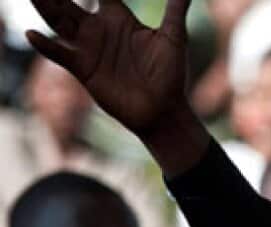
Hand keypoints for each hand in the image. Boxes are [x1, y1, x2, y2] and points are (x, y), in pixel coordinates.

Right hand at [27, 0, 208, 174]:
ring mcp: (88, 49)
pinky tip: (32, 34)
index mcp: (119, 18)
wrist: (164, 110)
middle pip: (69, 2)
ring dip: (45, 7)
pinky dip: (46, 45)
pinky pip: (61, 54)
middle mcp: (99, 30)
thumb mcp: (174, 38)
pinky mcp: (83, 69)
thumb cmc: (170, 75)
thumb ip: (175, 10)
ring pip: (59, 22)